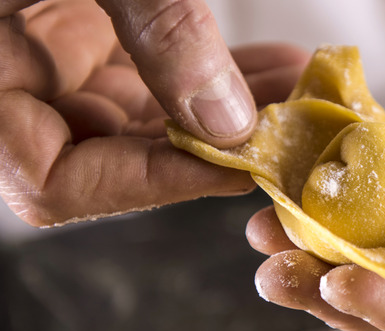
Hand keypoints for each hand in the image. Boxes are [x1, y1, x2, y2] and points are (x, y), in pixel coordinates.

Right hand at [0, 0, 307, 225]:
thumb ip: (157, 31)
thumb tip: (224, 117)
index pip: (56, 185)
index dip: (152, 186)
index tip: (237, 169)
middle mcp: (15, 85)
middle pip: (115, 157)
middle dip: (213, 148)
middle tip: (287, 136)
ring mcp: (50, 60)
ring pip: (146, 115)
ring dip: (228, 110)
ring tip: (297, 97)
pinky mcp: (81, 34)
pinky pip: (152, 72)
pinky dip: (210, 72)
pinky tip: (269, 66)